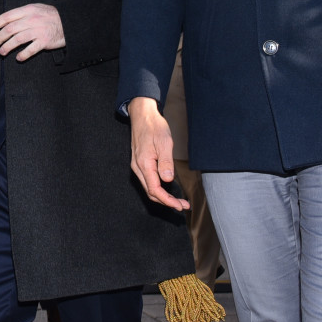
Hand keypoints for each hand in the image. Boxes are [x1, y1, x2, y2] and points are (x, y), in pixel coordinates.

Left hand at [0, 4, 64, 60]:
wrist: (69, 22)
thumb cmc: (49, 16)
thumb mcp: (35, 8)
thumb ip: (21, 13)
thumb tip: (5, 21)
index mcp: (27, 10)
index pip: (7, 16)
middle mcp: (31, 20)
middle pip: (10, 29)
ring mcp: (38, 31)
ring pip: (17, 40)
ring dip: (6, 47)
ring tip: (1, 52)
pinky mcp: (44, 41)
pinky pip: (30, 50)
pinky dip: (23, 55)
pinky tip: (18, 58)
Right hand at [127, 97, 189, 211]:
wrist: (142, 115)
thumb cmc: (153, 126)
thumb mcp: (164, 142)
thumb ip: (165, 163)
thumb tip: (167, 180)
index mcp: (144, 164)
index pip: (154, 190)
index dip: (167, 201)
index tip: (179, 205)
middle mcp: (138, 167)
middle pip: (151, 192)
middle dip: (167, 202)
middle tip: (183, 205)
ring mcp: (138, 165)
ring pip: (149, 187)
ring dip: (163, 196)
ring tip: (178, 200)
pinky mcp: (140, 163)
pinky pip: (148, 180)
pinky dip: (158, 188)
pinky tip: (167, 188)